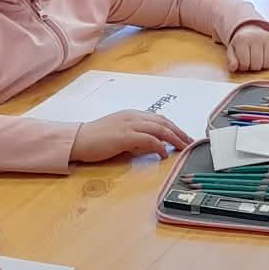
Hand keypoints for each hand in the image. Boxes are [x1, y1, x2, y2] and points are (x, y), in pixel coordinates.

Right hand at [72, 110, 192, 162]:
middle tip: (190, 142)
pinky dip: (160, 146)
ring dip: (175, 138)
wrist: (78, 140)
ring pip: (160, 128)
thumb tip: (153, 146)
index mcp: (132, 114)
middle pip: (163, 122)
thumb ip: (136, 137)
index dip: (174, 127)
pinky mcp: (125, 136)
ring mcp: (129, 125)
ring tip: (184, 148)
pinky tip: (164, 154)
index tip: (183, 136)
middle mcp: (133, 116)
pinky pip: (150, 139)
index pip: (159, 118)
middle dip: (179, 132)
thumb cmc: (96, 140)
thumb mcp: (120, 135)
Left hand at [226, 24, 268, 73]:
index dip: (243, 67)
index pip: (244, 63)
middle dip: (253, 68)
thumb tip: (233, 67)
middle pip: (257, 64)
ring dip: (263, 67)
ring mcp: (268, 38)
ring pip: (268, 63)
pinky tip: (267, 59)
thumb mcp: (232, 51)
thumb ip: (231, 60)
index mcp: (242, 39)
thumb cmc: (241, 44)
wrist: (251, 30)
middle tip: (251, 63)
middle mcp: (256, 37)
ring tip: (259, 61)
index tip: (243, 63)